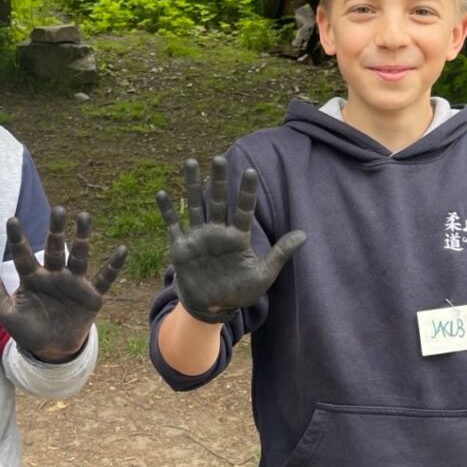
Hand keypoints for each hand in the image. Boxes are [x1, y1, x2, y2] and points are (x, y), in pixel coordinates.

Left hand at [0, 207, 127, 361]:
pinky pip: (104, 278)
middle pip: (55, 247)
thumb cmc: (28, 329)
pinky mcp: (91, 295)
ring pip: (79, 256)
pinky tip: (122, 249)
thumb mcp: (7, 313)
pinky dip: (114, 265)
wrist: (52, 349)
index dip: (18, 239)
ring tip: (84, 216)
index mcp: (32, 277)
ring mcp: (74, 283)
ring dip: (83, 237)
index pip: (24, 254)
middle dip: (56, 230)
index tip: (12, 221)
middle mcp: (54, 274)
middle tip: (58, 210)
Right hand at [156, 156, 306, 323]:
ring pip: (195, 206)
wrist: (213, 308)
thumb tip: (304, 234)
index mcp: (237, 238)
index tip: (250, 172)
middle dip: (218, 180)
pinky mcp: (181, 248)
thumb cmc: (239, 292)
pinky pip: (173, 226)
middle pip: (217, 201)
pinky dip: (167, 211)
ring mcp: (198, 238)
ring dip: (192, 185)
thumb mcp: (263, 275)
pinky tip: (162, 194)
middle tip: (219, 159)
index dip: (246, 192)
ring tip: (190, 162)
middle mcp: (217, 233)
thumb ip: (280, 254)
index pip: (243, 210)